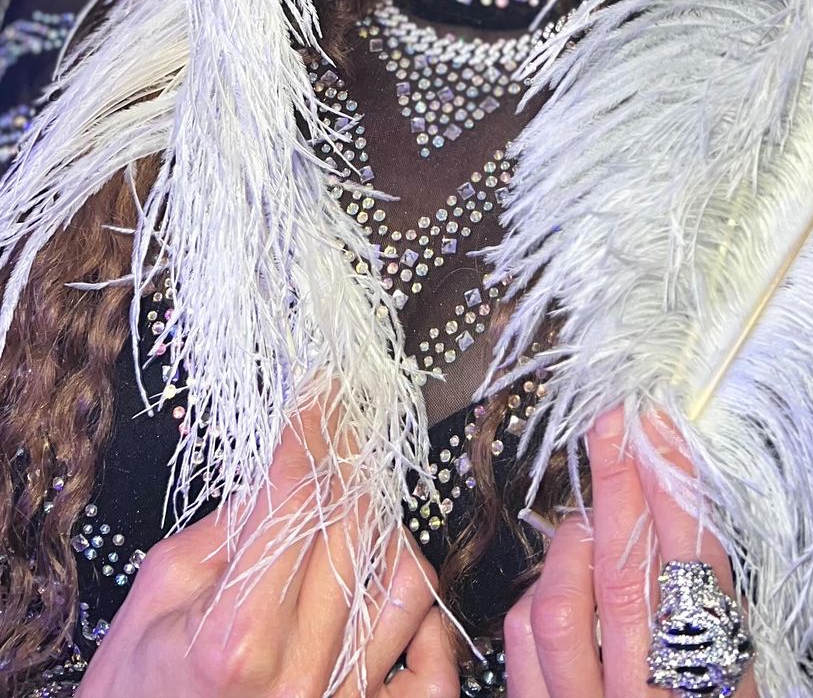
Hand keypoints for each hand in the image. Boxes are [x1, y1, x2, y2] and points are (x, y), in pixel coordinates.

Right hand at [78, 399, 458, 697]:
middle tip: (343, 424)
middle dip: (350, 460)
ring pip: (405, 584)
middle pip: (354, 529)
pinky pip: (430, 669)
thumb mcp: (156, 596)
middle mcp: (298, 674)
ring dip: (388, 531)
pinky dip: (428, 621)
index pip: (295, 500)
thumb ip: (223, 530)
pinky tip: (394, 587)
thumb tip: (279, 475)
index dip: (311, 430)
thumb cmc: (135, 691)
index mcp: (237, 637)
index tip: (322, 390)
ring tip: (359, 511)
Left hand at [503, 408, 756, 697]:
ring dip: (575, 545)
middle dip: (618, 488)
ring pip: (561, 605)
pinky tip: (564, 579)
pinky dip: (542, 591)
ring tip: (593, 525)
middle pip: (624, 581)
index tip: (661, 431)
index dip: (676, 495)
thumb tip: (683, 505)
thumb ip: (711, 603)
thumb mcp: (734, 676)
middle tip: (614, 423)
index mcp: (710, 684)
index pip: (695, 577)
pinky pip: (523, 638)